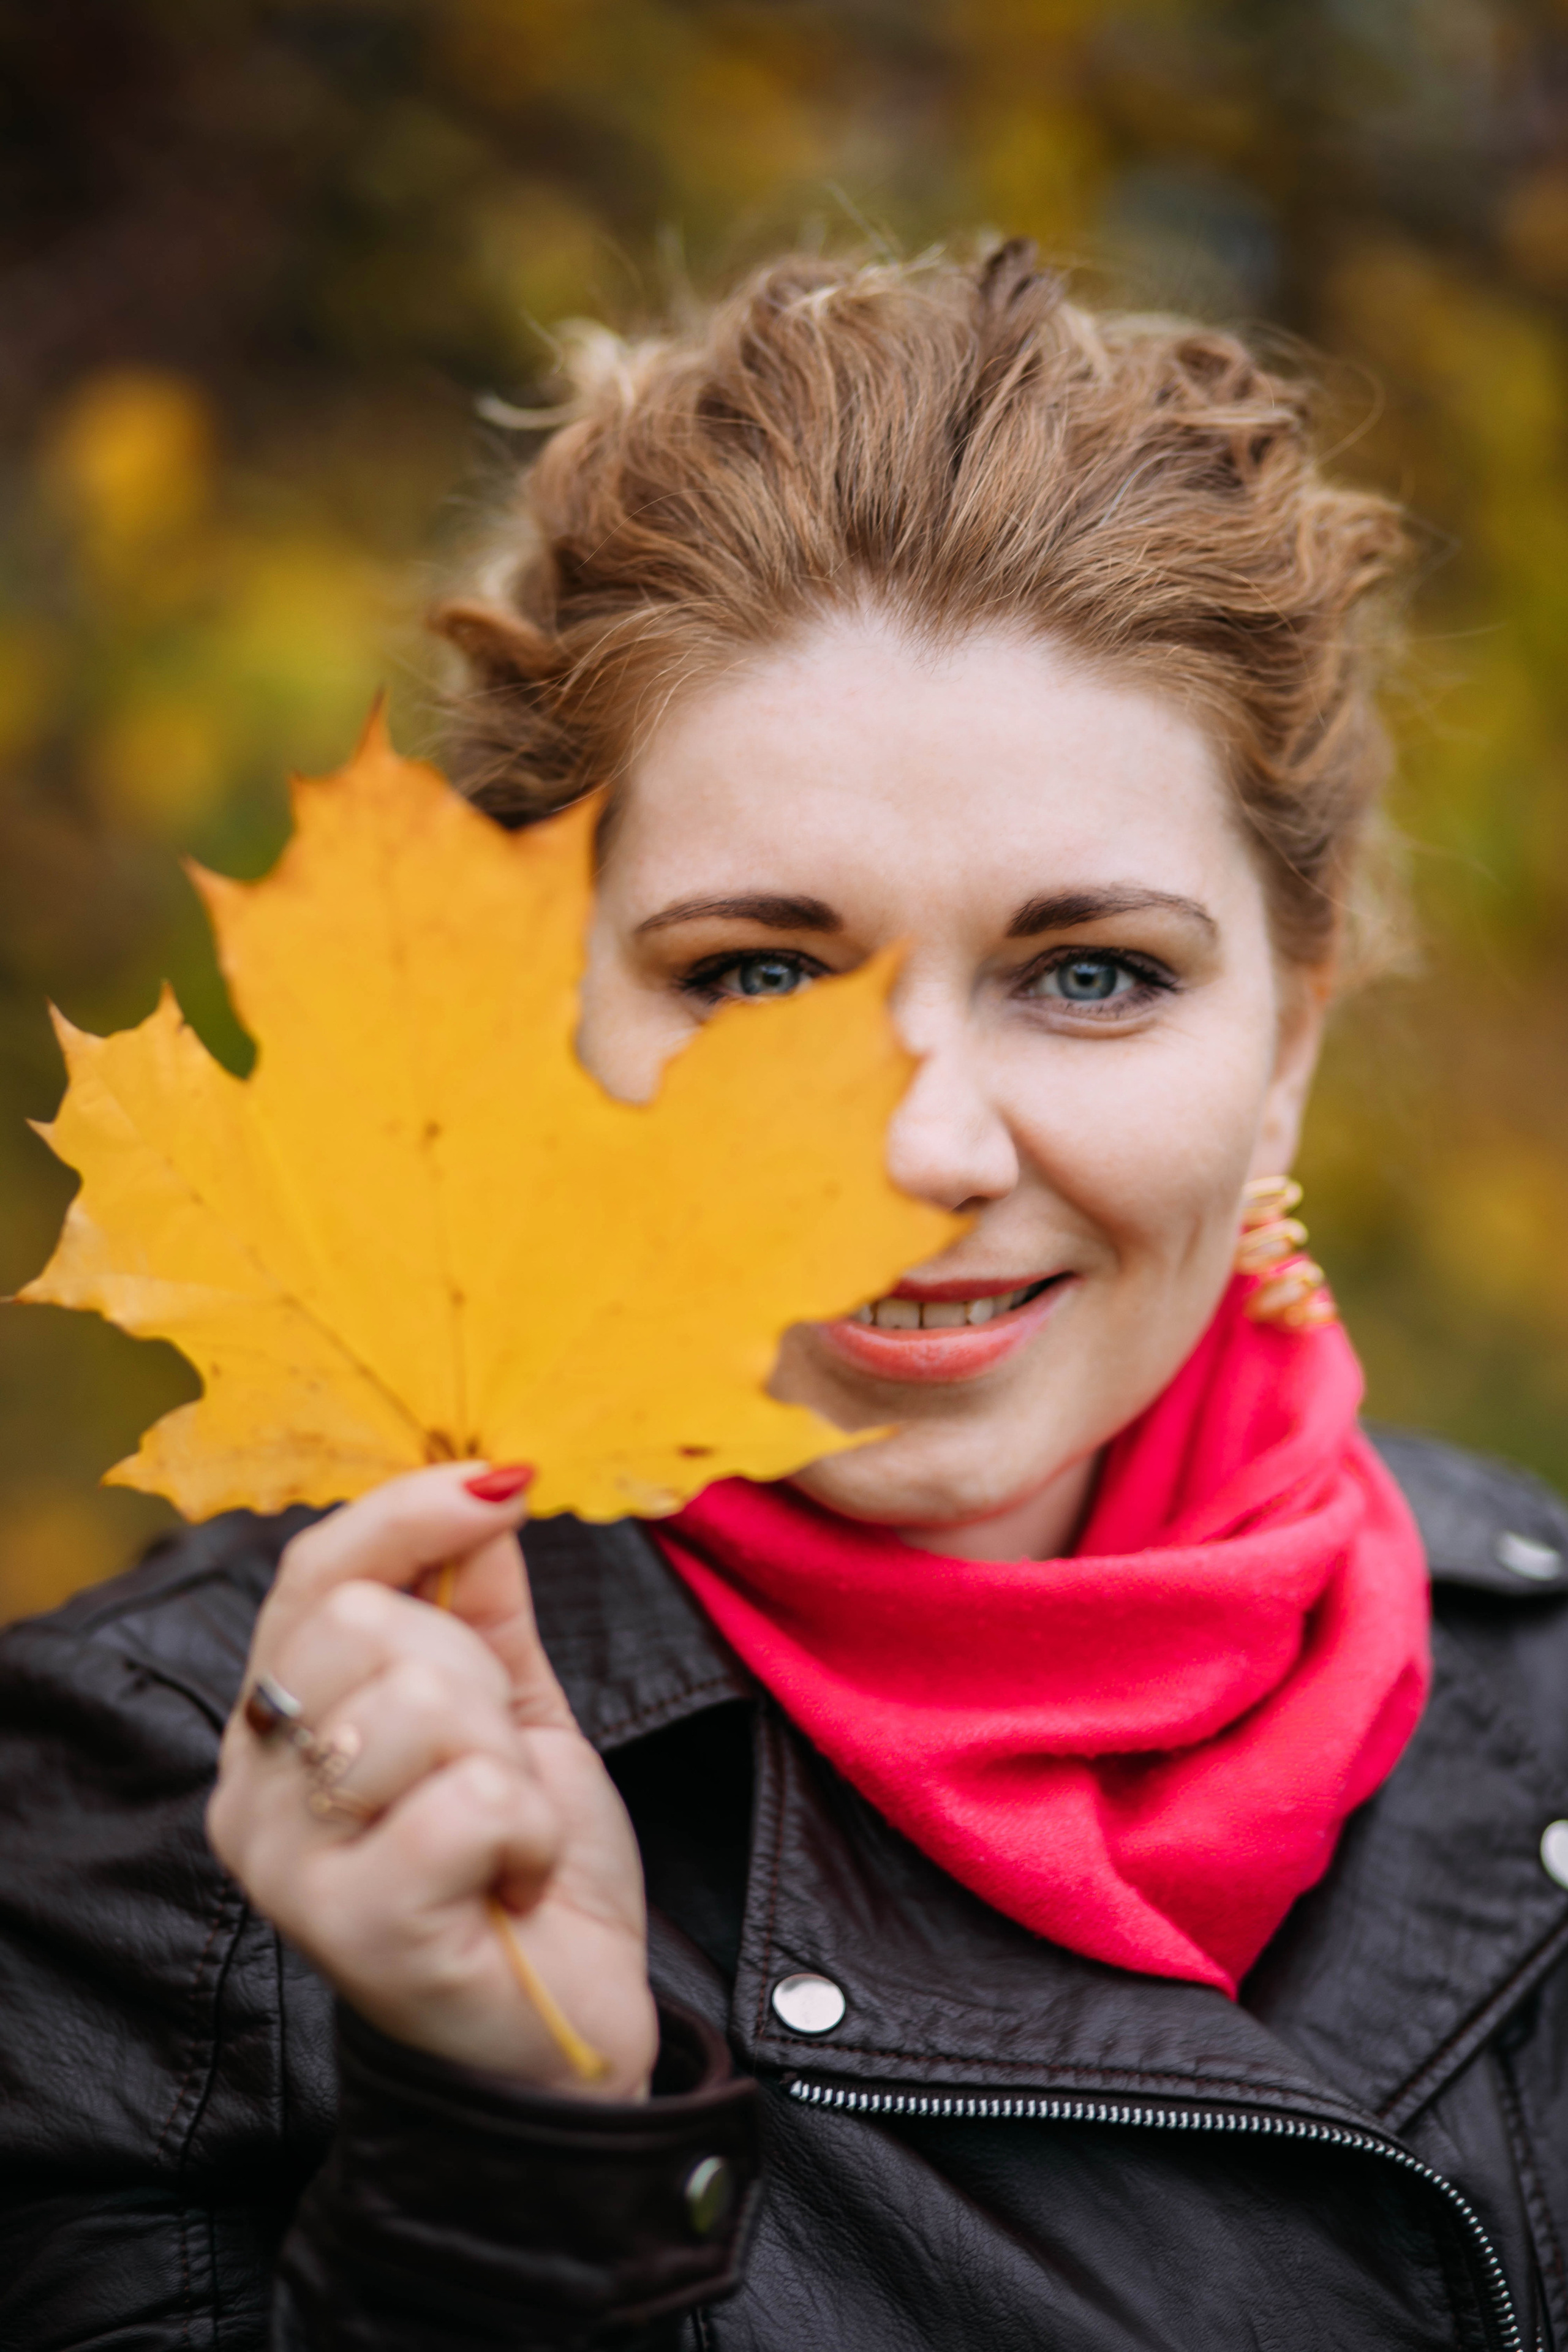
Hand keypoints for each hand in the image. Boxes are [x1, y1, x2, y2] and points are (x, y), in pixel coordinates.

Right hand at [207, 1465, 658, 2098]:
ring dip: (509, 1763)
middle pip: (374, 1628)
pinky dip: (526, 1831)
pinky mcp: (359, 1926)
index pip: (316, 1570)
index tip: (503, 1485)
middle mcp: (251, 1791)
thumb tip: (487, 1482)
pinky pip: (470, 1799)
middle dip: (481, 1681)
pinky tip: (512, 1881)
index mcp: (276, 1724)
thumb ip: (484, 1606)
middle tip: (496, 1767)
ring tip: (503, 1834)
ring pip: (427, 1705)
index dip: (411, 1513)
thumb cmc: (523, 1871)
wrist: (566, 2034)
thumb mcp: (512, 1711)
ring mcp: (290, 1866)